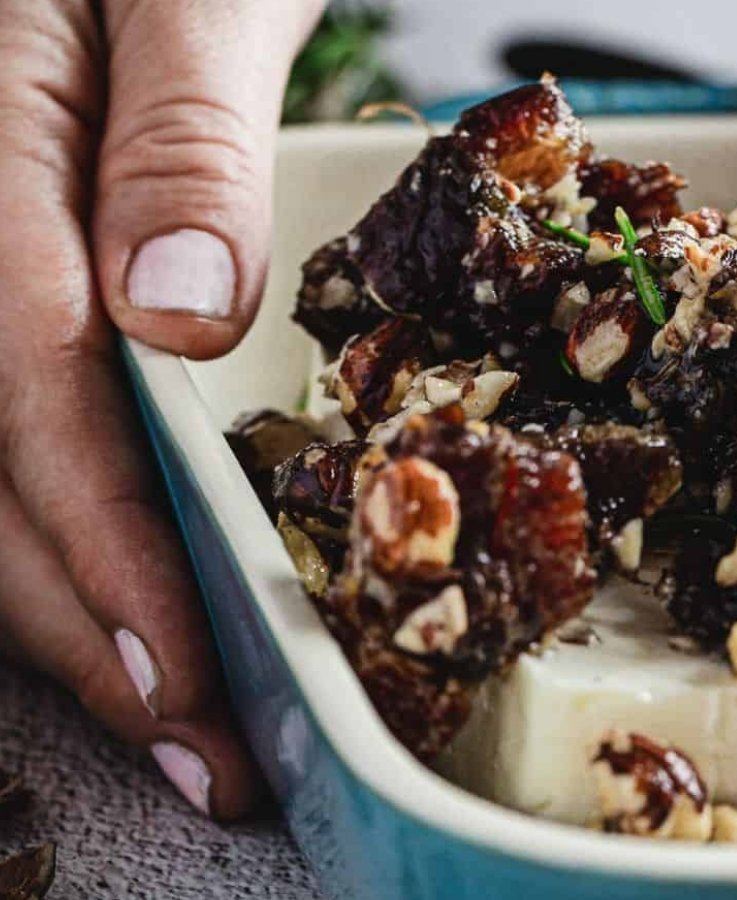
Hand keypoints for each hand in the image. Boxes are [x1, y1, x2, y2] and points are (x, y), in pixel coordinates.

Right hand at [0, 0, 321, 816]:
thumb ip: (180, 138)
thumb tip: (179, 314)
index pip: (22, 372)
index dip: (99, 534)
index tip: (179, 657)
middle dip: (79, 622)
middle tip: (195, 748)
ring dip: (53, 609)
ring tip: (164, 722)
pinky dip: (41, 530)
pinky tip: (109, 607)